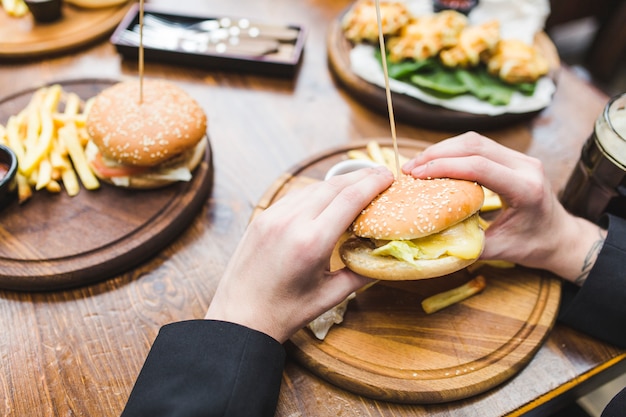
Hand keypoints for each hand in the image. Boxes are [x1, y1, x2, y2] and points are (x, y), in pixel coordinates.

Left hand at [205, 166, 393, 342]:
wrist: (239, 317)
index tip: (389, 175)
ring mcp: (273, 216)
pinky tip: (326, 198)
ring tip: (357, 184)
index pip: (349, 199)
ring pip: (313, 188)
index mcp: (312, 242)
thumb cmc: (285, 312)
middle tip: (380, 174)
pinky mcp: (262, 217)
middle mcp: (291, 221)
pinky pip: (295, 196)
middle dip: (360, 177)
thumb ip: (360, 272)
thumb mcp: (330, 296)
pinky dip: (315, 193)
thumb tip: (383, 256)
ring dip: (338, 184)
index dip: (372, 183)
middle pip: (333, 186)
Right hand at [402, 132, 605, 283]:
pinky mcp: (513, 157)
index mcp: (525, 188)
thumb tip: (429, 241)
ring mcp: (521, 158)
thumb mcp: (499, 251)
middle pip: (474, 145)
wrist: (560, 237)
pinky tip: (436, 163)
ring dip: (443, 149)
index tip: (416, 175)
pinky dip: (454, 152)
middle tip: (410, 168)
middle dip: (437, 153)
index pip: (479, 166)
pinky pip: (480, 146)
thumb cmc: (533, 246)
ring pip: (475, 141)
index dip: (444, 166)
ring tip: (417, 164)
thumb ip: (466, 244)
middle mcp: (526, 166)